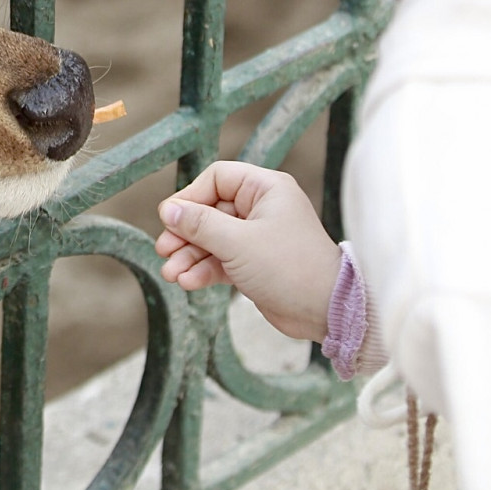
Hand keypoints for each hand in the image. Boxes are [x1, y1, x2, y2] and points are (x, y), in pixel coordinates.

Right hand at [154, 161, 340, 342]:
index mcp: (265, 189)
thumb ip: (200, 224)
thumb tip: (168, 210)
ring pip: (212, 239)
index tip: (170, 218)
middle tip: (164, 250)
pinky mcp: (255, 264)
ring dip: (190, 256)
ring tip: (171, 273)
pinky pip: (221, 260)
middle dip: (185, 233)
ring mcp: (258, 237)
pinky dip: (204, 270)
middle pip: (210, 211)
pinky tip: (188, 282)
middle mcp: (261, 209)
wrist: (326, 310)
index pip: (216, 179)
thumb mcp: (238, 243)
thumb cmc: (291, 268)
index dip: (190, 197)